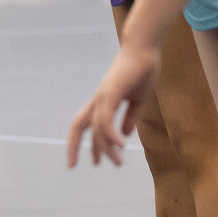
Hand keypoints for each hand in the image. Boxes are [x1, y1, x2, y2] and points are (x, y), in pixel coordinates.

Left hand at [67, 41, 161, 167]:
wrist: (144, 49)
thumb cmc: (141, 72)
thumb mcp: (137, 100)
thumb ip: (130, 117)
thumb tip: (125, 135)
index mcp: (102, 102)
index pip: (86, 125)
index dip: (84, 143)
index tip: (93, 163)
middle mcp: (98, 100)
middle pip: (78, 125)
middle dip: (73, 146)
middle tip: (73, 167)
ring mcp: (102, 96)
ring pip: (98, 127)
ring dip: (107, 148)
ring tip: (119, 163)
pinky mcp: (111, 92)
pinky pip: (106, 117)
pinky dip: (111, 133)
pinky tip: (120, 145)